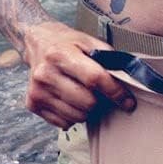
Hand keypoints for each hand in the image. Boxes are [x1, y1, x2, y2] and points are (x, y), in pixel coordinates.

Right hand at [22, 21, 136, 128]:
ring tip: (83, 94)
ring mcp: (37, 91)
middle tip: (99, 93)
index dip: (115, 92)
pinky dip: (73, 115)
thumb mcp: (88, 41)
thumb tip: (129, 79)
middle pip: (87, 102)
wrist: (37, 42)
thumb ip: (108, 58)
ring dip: (87, 109)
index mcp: (60, 54)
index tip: (128, 101)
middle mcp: (45, 74)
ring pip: (77, 116)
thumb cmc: (67, 43)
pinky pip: (64, 122)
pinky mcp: (33, 104)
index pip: (94, 79)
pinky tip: (70, 100)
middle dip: (100, 100)